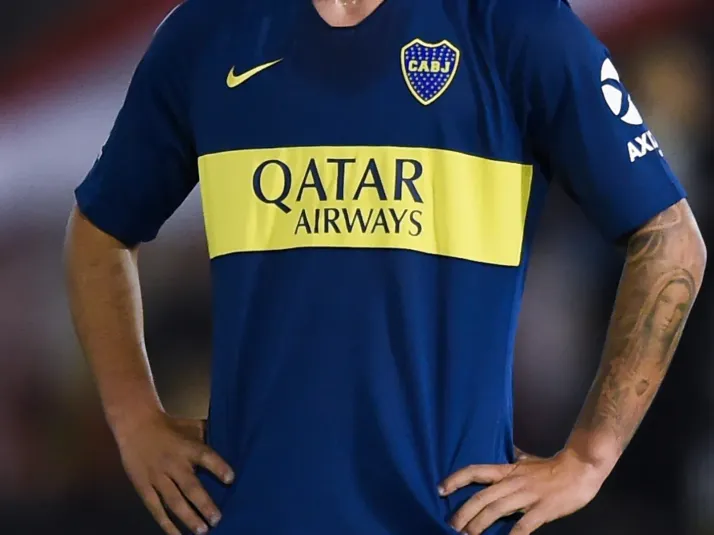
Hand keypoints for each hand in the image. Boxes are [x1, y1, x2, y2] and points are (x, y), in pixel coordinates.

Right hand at [113, 412, 233, 534]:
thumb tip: (231, 443)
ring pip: (173, 501)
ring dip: (188, 517)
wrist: (135, 424)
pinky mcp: (143, 486)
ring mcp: (157, 477)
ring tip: (202, 531)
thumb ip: (208, 436)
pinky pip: (155, 507)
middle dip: (204, 503)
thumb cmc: (170, 427)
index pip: (205, 456)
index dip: (218, 467)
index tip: (231, 479)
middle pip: (190, 486)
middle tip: (217, 519)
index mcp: (187, 447)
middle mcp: (173, 463)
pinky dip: (165, 523)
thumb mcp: (191, 426)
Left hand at [439, 448, 606, 534]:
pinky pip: (523, 526)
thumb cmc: (552, 466)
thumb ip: (514, 460)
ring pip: (496, 510)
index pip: (475, 471)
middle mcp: (512, 482)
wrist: (580, 468)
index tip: (440, 489)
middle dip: (463, 512)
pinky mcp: (542, 510)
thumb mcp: (527, 460)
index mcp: (507, 470)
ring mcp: (527, 496)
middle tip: (452, 525)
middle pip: (481, 496)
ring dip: (479, 524)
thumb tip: (507, 454)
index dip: (456, 479)